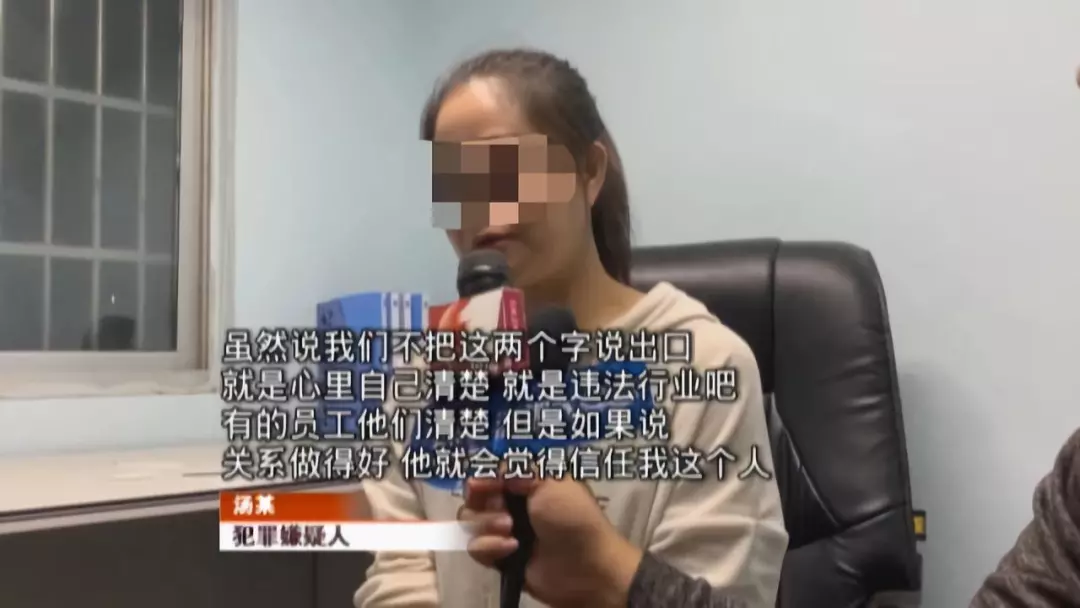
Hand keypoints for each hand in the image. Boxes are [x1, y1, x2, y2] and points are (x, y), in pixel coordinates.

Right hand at [458, 474, 643, 607]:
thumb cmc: (572, 517)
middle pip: (474, 496)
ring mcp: (504, 531)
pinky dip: (490, 547)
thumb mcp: (551, 481)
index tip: (480, 484)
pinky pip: (476, 548)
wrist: (586, 567)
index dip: (483, 477)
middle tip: (504, 509)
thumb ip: (518, 468)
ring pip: (470, 522)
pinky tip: (512, 549)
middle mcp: (513, 504)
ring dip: (486, 524)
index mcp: (528, 482)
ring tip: (511, 531)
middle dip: (484, 502)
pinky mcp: (500, 558)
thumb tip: (492, 470)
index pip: (491, 472)